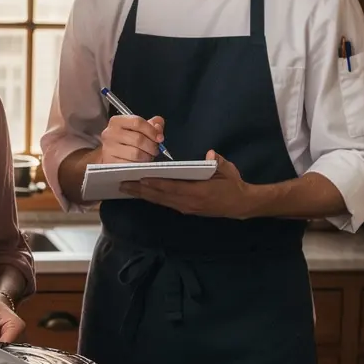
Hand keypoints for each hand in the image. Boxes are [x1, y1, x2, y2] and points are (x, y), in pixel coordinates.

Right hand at [98, 114, 165, 163]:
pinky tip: (140, 163)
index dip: (152, 131)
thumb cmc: (126, 140)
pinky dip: (139, 165)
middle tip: (155, 150)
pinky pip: (131, 165)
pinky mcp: (110, 163)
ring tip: (148, 156)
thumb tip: (158, 128)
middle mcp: (110, 133)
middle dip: (151, 146)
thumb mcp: (137, 128)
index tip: (159, 138)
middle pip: (138, 139)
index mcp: (116, 121)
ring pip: (136, 154)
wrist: (111, 153)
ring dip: (147, 157)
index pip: (137, 122)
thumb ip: (151, 125)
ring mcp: (109, 149)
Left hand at [119, 150, 255, 218]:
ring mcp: (186, 208)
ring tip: (126, 189)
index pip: (171, 187)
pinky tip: (142, 193)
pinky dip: (152, 198)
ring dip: (143, 195)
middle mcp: (189, 203)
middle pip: (160, 196)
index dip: (154, 183)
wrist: (241, 205)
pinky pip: (165, 203)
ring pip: (160, 201)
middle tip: (122, 184)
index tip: (139, 178)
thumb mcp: (228, 170)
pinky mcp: (186, 209)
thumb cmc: (233, 185)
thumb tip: (210, 154)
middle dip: (140, 190)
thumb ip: (218, 162)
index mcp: (198, 192)